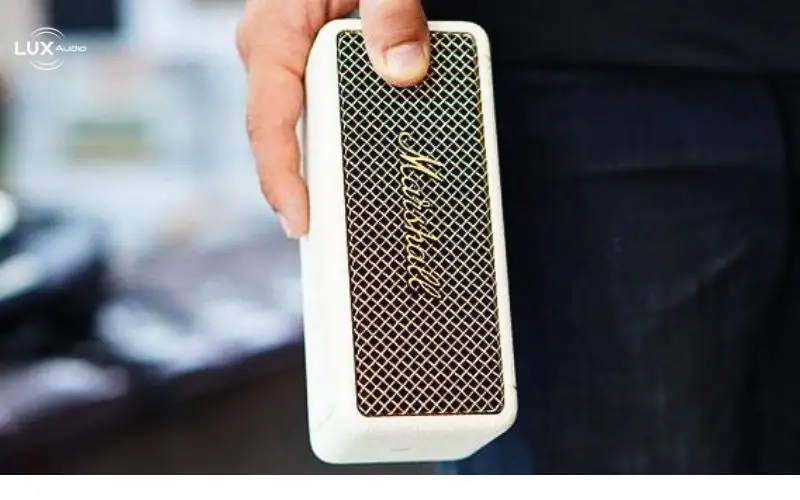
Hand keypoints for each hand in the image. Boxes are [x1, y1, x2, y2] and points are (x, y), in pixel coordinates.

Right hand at [237, 0, 428, 237]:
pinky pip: (320, 113)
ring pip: (302, 130)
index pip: (268, 121)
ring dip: (326, 172)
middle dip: (309, 192)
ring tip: (356, 220)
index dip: (281, 179)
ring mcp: (288, 64)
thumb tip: (405, 69)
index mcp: (274, 34)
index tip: (301, 224)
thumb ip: (392, 10)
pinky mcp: (309, 66)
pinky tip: (367, 167)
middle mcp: (272, 55)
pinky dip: (341, 143)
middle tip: (339, 246)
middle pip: (284, 139)